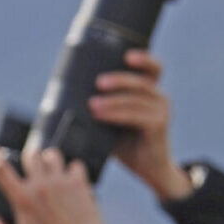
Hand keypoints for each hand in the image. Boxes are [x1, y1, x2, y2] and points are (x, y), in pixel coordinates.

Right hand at [0, 148, 114, 223]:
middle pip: (31, 154)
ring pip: (53, 155)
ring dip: (50, 160)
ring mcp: (61, 182)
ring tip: (51, 168)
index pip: (1, 169)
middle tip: (30, 165)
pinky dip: (72, 169)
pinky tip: (71, 177)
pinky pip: (75, 165)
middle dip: (28, 157)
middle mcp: (41, 185)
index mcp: (23, 199)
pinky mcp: (80, 183)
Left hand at [88, 51, 190, 199]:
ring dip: (112, 101)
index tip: (127, 56)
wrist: (145, 167)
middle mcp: (158, 97)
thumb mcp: (110, 117)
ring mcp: (161, 111)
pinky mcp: (159, 126)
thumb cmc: (124, 139)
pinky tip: (101, 116)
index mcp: (148, 90)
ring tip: (92, 105)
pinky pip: (136, 116)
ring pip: (135, 99)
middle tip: (98, 83)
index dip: (143, 59)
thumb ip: (98, 103)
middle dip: (119, 80)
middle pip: (141, 81)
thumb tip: (62, 93)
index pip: (152, 67)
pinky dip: (117, 114)